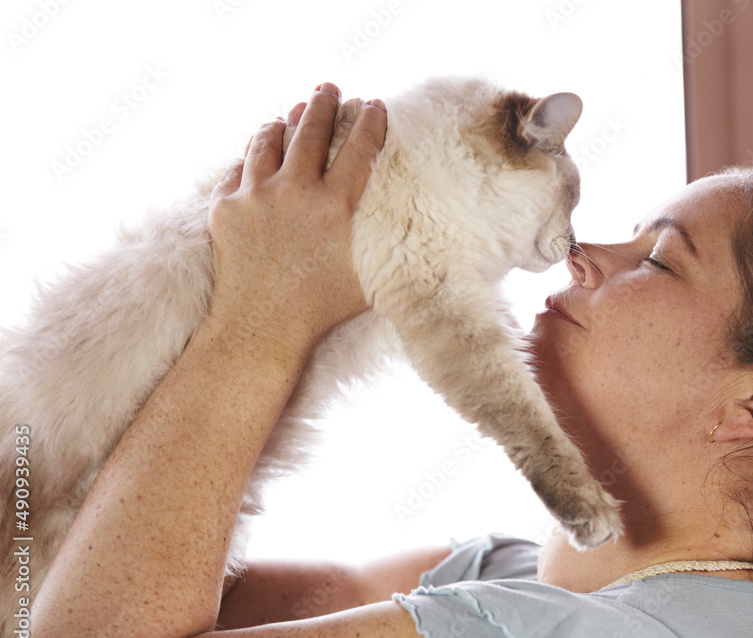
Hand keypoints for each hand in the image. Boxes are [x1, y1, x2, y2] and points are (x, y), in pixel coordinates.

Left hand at [206, 82, 386, 361]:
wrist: (260, 327)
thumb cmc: (321, 310)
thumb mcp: (369, 277)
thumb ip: (389, 249)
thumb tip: (420, 239)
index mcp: (335, 206)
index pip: (359, 148)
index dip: (369, 122)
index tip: (374, 105)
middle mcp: (294, 191)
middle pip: (310, 130)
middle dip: (322, 103)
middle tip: (328, 88)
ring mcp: (255, 196)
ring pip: (267, 141)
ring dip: (282, 122)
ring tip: (289, 113)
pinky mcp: (226, 208)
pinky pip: (238, 169)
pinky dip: (251, 158)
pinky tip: (257, 154)